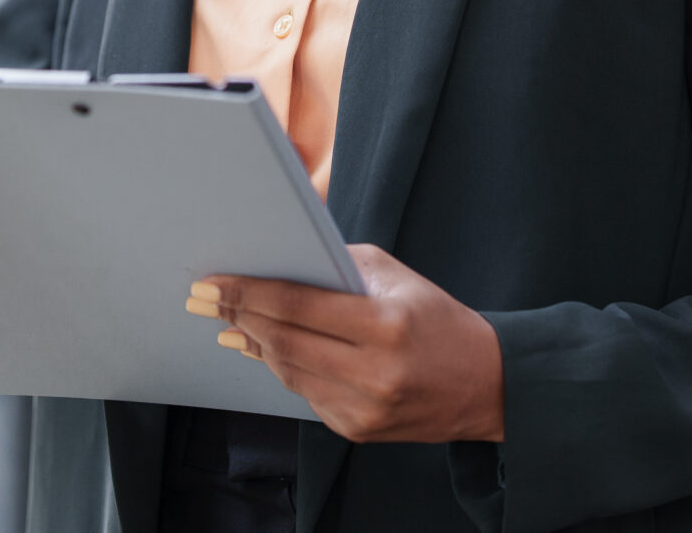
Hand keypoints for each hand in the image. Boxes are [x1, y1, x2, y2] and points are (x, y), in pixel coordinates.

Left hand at [187, 245, 504, 444]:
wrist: (486, 385)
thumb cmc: (436, 319)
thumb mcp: (396, 277)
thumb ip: (337, 265)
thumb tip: (278, 262)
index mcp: (385, 326)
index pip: (299, 306)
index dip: (249, 293)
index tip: (214, 282)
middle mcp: (374, 373)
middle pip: (284, 342)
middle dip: (239, 316)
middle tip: (205, 298)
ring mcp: (364, 409)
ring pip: (287, 372)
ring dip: (253, 343)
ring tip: (226, 319)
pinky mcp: (357, 430)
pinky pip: (304, 393)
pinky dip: (282, 367)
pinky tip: (261, 347)